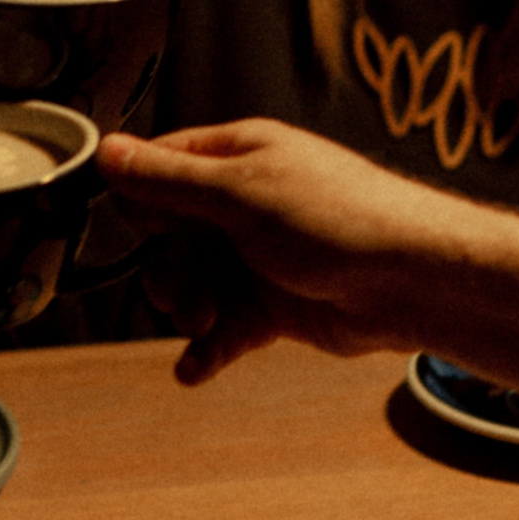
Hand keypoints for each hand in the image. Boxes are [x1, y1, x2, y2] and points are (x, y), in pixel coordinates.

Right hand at [98, 118, 444, 382]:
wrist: (412, 282)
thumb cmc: (340, 219)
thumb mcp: (240, 193)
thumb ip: (167, 179)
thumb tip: (105, 149)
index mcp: (236, 158)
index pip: (159, 170)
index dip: (142, 203)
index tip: (145, 230)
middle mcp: (242, 204)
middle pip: (168, 238)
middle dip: (168, 271)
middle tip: (183, 297)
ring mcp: (257, 257)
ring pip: (191, 285)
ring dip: (187, 310)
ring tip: (205, 327)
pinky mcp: (272, 306)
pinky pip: (223, 328)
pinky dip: (206, 349)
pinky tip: (192, 370)